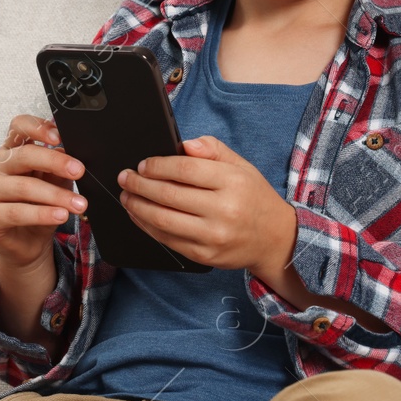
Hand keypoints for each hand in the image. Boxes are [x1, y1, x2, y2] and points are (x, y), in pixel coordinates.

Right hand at [0, 115, 87, 269]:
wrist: (28, 245)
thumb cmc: (39, 208)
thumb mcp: (55, 184)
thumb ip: (59, 168)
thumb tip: (71, 154)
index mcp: (11, 151)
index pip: (18, 127)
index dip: (37, 127)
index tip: (59, 138)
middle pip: (23, 155)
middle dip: (55, 162)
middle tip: (78, 171)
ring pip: (23, 187)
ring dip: (55, 195)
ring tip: (78, 204)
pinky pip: (16, 212)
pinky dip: (41, 214)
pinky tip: (60, 215)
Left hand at [116, 135, 296, 274]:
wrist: (275, 239)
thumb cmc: (253, 197)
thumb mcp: (241, 165)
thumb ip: (212, 149)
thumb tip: (184, 145)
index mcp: (233, 182)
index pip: (185, 169)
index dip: (157, 165)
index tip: (142, 165)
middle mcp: (224, 210)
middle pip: (169, 194)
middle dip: (139, 185)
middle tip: (125, 178)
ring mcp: (213, 236)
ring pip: (162, 220)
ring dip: (137, 206)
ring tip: (126, 196)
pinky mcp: (205, 256)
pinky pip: (167, 240)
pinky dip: (147, 226)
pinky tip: (139, 214)